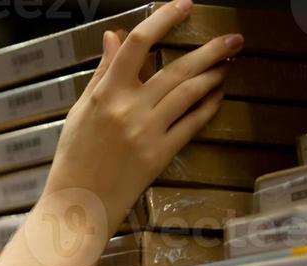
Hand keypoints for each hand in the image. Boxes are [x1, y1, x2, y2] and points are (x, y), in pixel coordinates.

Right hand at [43, 0, 240, 237]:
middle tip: (233, 38)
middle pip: (177, 68)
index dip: (163, 20)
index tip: (183, 6)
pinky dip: (208, 106)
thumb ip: (101, 74)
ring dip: (214, 75)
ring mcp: (147, 133)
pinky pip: (192, 123)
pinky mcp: (160, 154)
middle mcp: (129, 109)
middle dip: (210, 50)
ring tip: (227, 65)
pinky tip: (217, 95)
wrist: (77, 205)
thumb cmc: (73, 159)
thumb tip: (114, 37)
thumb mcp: (80, 112)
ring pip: (190, 93)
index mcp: (105, 95)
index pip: (136, 45)